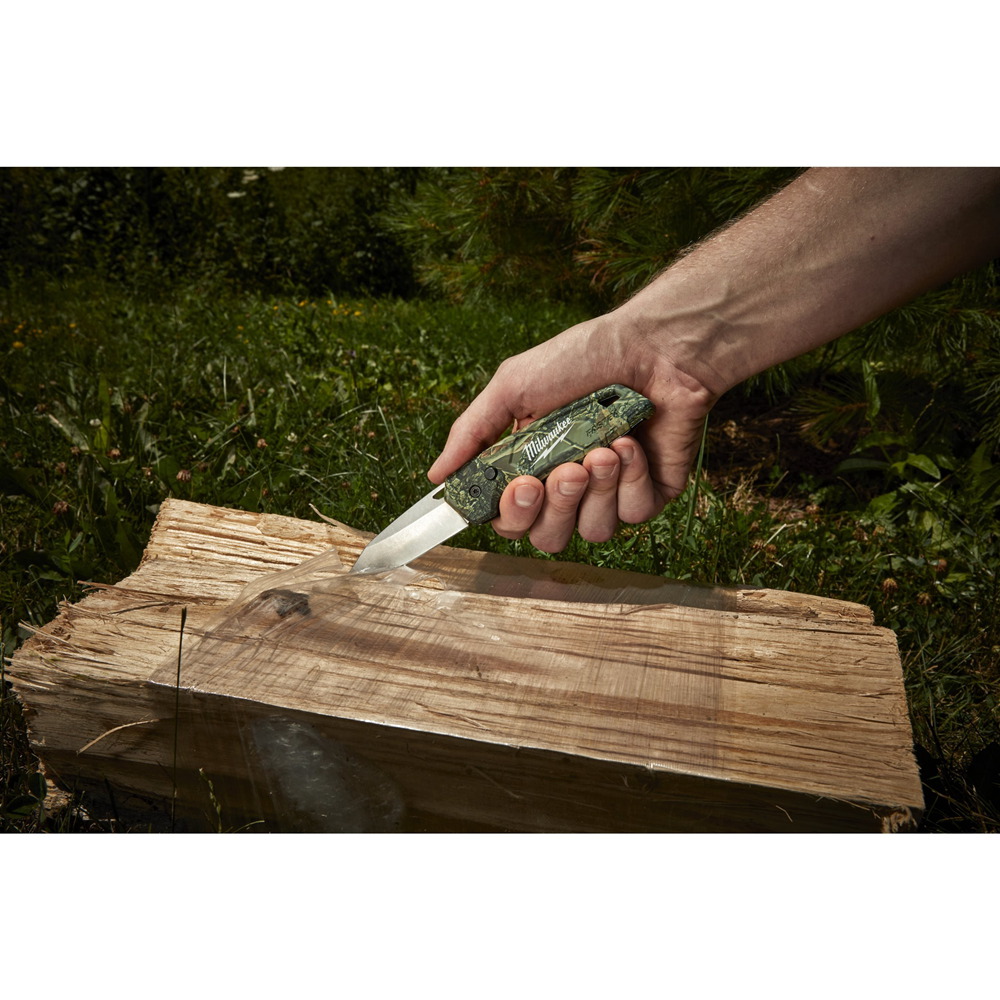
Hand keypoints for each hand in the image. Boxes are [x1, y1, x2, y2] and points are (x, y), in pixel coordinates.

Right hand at [426, 311, 717, 551]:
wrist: (654, 345)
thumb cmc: (584, 357)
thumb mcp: (514, 386)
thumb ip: (472, 434)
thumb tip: (436, 477)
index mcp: (531, 466)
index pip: (509, 517)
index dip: (511, 512)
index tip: (519, 486)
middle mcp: (568, 487)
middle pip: (546, 536)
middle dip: (555, 505)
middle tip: (566, 468)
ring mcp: (610, 493)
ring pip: (590, 532)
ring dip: (595, 490)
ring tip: (604, 448)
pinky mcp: (650, 494)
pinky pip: (632, 514)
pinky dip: (630, 480)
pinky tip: (631, 445)